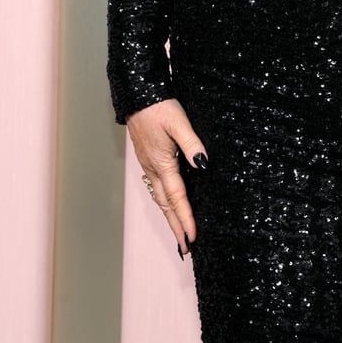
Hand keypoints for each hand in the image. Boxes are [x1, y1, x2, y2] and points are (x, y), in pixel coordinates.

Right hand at [126, 98, 207, 254]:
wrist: (138, 95)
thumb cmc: (159, 107)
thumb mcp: (179, 122)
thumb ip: (192, 144)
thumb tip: (203, 165)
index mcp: (162, 163)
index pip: (177, 197)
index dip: (186, 218)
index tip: (192, 238)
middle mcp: (153, 169)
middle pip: (166, 205)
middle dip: (176, 227)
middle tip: (185, 247)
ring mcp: (149, 165)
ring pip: (160, 198)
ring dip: (170, 217)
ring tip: (179, 233)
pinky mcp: (148, 159)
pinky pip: (157, 187)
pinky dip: (164, 202)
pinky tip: (169, 204)